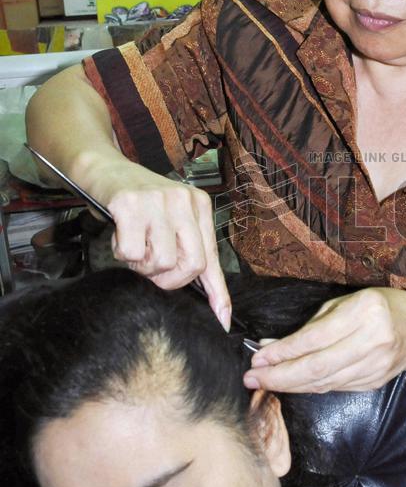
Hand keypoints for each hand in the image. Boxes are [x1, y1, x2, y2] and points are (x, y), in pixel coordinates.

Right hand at [100, 165, 230, 328]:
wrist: (102, 167)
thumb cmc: (136, 201)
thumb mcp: (169, 219)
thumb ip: (185, 248)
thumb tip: (204, 293)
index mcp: (199, 206)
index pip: (212, 257)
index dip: (218, 292)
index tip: (223, 319)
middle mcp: (184, 201)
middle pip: (192, 264)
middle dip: (169, 279)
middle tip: (150, 269)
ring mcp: (158, 201)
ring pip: (162, 261)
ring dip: (142, 265)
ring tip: (133, 244)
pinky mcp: (130, 204)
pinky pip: (131, 252)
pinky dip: (121, 252)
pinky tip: (120, 234)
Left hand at [243, 288, 405, 392]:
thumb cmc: (380, 307)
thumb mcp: (348, 302)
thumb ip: (312, 324)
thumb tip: (270, 344)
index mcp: (365, 312)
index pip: (315, 338)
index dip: (283, 351)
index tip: (258, 357)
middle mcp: (372, 341)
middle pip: (316, 367)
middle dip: (279, 375)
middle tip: (251, 378)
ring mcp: (375, 366)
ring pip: (323, 382)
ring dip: (289, 385)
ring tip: (263, 383)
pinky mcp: (374, 382)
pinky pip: (333, 387)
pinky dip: (308, 387)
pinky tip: (290, 384)